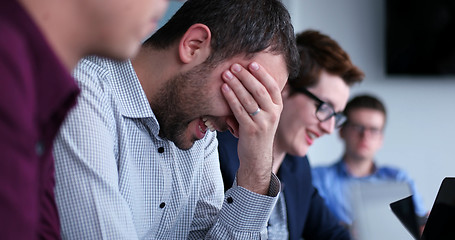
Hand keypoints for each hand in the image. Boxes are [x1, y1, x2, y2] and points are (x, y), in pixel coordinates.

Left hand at [221, 62, 282, 194]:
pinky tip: (224, 89)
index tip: (252, 64)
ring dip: (236, 84)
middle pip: (259, 90)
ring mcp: (262, 123)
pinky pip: (239, 110)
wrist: (256, 156)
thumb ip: (263, 99)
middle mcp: (273, 114)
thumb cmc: (258, 131)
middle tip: (234, 66)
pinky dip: (231, 97)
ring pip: (248, 99)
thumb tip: (253, 76)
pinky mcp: (250, 130)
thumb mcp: (267, 114)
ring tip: (226, 74)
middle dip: (246, 76)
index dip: (262, 74)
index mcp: (278, 107)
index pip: (272, 86)